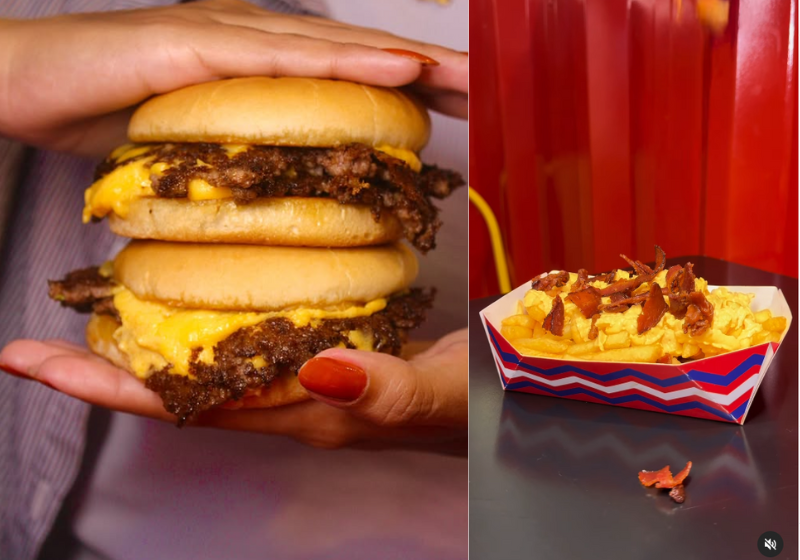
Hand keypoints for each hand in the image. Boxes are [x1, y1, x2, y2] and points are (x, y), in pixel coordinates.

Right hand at [0, 0, 466, 156]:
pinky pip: (285, 56)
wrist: (17, 76)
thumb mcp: (195, 141)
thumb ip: (244, 151)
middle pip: (356, 55)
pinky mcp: (196, 42)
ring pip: (336, 49)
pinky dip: (346, 61)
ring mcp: (227, 34)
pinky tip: (398, 65)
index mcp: (257, 65)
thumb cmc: (103, 112)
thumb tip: (284, 181)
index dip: (406, 84)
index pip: (346, 74)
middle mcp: (253, 39)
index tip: (460, 105)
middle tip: (489, 84)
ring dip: (407, 59)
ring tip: (465, 74)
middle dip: (427, 69)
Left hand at [0, 330, 466, 452]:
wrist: (497, 396)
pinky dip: (202, 317)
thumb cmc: (470, 402)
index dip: (111, 385)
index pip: (189, 404)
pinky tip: (189, 291)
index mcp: (305, 410)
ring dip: (142, 342)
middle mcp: (288, 398)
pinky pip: (243, 338)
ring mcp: (300, 376)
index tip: (36, 361)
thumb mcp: (438, 393)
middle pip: (176, 389)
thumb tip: (316, 372)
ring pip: (204, 363)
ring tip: (90, 309)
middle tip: (30, 339)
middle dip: (101, 368)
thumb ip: (383, 390)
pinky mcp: (319, 351)